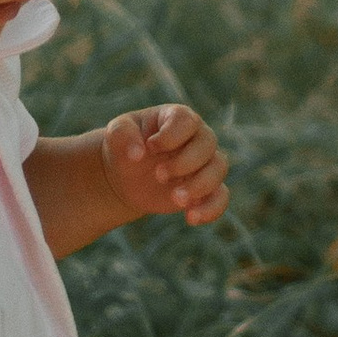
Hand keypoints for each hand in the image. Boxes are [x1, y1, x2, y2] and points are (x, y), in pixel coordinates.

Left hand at [100, 103, 228, 226]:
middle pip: (207, 144)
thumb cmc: (124, 147)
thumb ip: (122, 135)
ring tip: (175, 199)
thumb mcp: (116, 134)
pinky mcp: (206, 189)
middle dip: (184, 163)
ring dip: (199, 186)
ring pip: (218, 169)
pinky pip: (221, 197)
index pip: (186, 120)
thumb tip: (137, 154)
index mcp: (176, 118)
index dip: (171, 135)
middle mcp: (196, 137)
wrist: (127, 177)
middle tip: (158, 175)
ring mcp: (204, 163)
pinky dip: (211, 209)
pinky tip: (190, 218)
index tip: (150, 147)